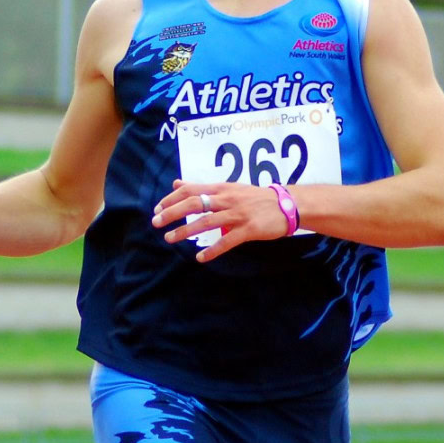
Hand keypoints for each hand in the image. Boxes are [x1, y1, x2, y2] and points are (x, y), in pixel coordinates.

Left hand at [151, 178, 289, 262]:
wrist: (287, 204)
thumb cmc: (255, 197)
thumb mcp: (228, 187)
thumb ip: (202, 188)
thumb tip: (177, 184)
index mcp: (221, 188)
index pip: (191, 190)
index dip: (171, 199)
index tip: (157, 209)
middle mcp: (227, 199)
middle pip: (194, 204)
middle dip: (173, 213)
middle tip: (156, 222)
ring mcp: (238, 214)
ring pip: (207, 222)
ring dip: (186, 231)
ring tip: (170, 239)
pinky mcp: (248, 230)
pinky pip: (227, 241)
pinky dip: (212, 250)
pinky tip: (200, 258)